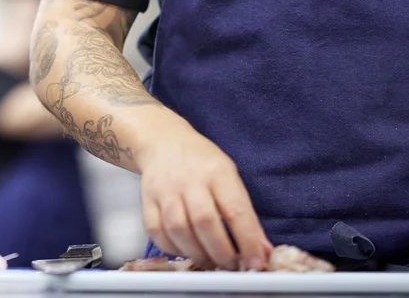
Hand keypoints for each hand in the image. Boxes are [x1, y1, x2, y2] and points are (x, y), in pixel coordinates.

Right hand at [137, 123, 271, 270]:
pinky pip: (157, 233)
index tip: (256, 261)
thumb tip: (261, 250)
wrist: (163, 142)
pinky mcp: (147, 201)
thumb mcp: (229, 176)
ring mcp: (165, 190)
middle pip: (204, 222)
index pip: (235, 210)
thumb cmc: (201, 162)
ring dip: (198, 254)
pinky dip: (173, 249)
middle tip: (232, 266)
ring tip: (211, 262)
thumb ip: (245, 214)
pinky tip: (187, 250)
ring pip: (179, 230)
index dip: (247, 240)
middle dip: (221, 252)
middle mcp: (189, 180)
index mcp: (216, 171)